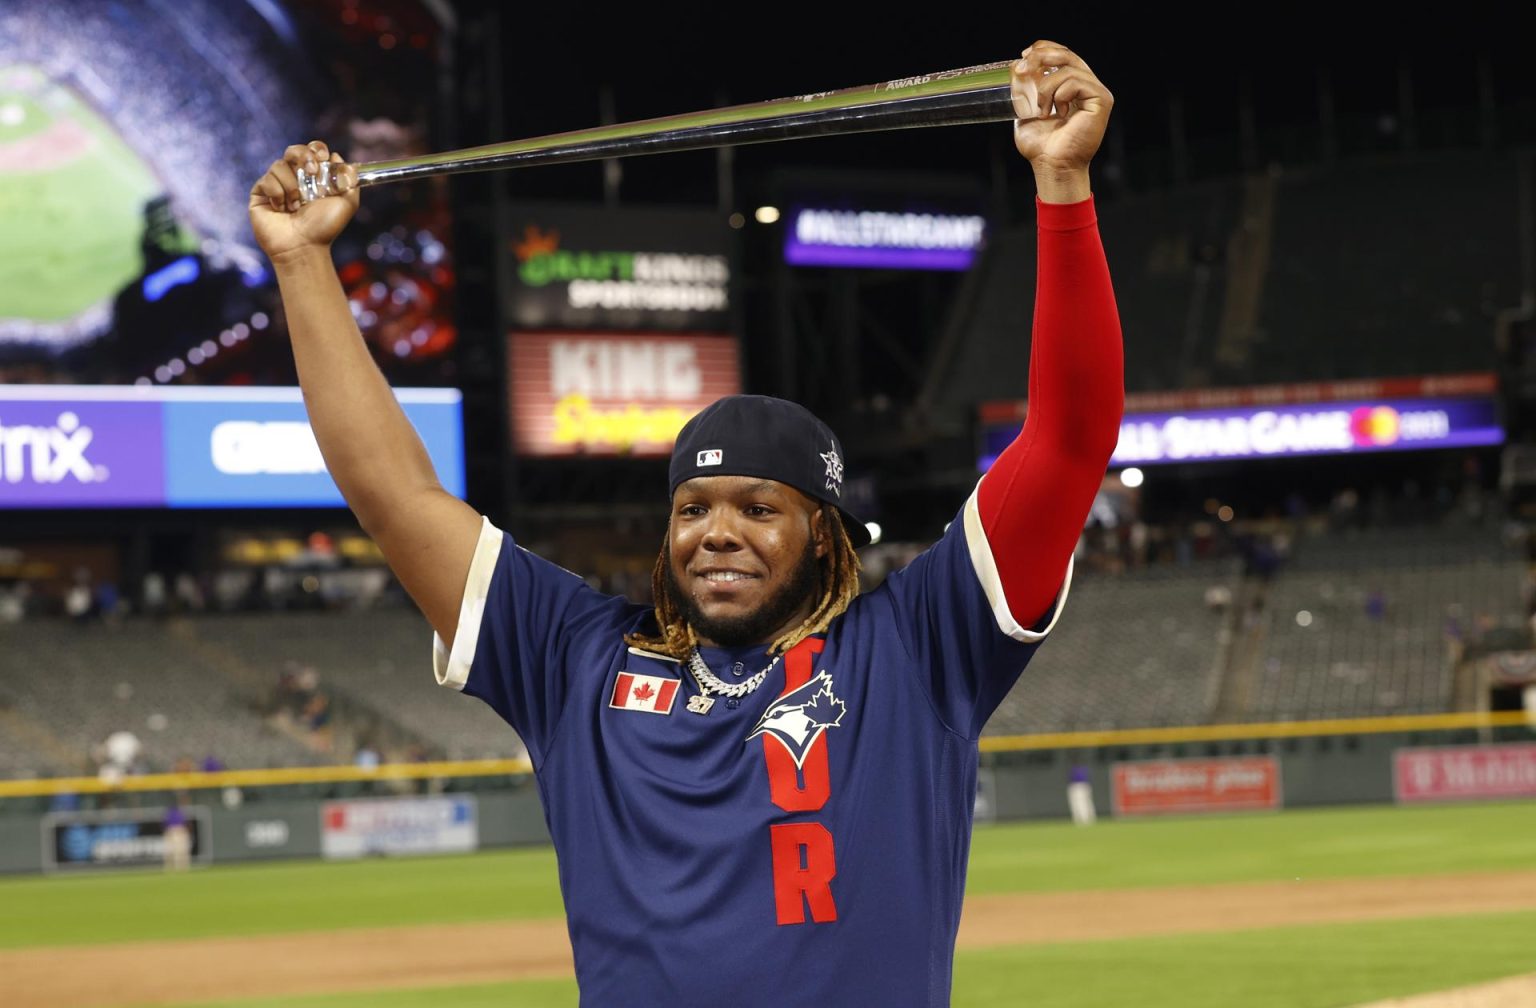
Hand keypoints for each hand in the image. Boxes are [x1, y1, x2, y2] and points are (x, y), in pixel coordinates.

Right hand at [248, 140, 360, 261]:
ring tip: (297, 206)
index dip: (316, 150)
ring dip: (293, 186)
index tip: (322, 159)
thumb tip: (338, 157)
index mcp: (315, 177)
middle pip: (294, 150)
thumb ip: (349, 179)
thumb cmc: (325, 228)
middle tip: (311, 171)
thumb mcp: (347, 203)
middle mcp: (295, 178)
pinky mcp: (260, 193)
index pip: (312, 150)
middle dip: (303, 156)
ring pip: (280, 165)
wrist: (304, 246)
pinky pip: (267, 180)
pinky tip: (282, 209)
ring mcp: (277, 184)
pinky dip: (278, 194)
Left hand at [1010, 41, 1112, 199]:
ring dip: (1046, 87)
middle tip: (1021, 69)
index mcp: (1072, 87)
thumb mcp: (1026, 112)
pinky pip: (1076, 81)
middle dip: (1041, 57)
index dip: (1044, 49)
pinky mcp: (1101, 99)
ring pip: (1068, 69)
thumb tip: (1017, 70)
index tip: (1022, 56)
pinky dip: (1060, 94)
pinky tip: (1057, 113)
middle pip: (1067, 54)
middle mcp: (1087, 86)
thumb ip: (1025, 91)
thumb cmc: (1041, 147)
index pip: (1062, 55)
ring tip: (1041, 109)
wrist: (1052, 167)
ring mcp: (1096, 92)